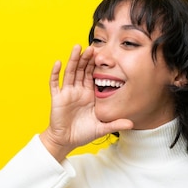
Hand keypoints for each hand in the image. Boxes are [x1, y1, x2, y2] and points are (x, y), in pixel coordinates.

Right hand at [40, 45, 132, 160]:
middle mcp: (78, 91)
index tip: (103, 54)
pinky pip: (55, 84)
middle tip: (93, 47)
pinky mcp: (57, 98)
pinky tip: (58, 63)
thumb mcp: (102, 128)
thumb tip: (132, 123)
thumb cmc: (83, 133)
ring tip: (77, 47)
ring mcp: (67, 93)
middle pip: (82, 70)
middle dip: (86, 59)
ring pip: (70, 72)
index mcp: (89, 95)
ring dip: (73, 60)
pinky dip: (55, 73)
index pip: (93, 76)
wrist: (66, 141)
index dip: (97, 65)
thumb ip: (116, 124)